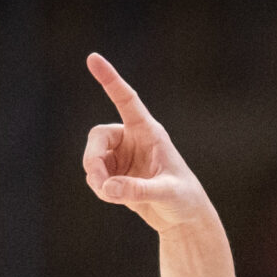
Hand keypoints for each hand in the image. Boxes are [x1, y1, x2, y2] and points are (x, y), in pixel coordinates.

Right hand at [82, 53, 214, 234]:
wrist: (184, 218)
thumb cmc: (184, 199)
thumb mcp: (166, 193)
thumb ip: (138, 190)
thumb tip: (108, 187)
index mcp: (148, 132)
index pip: (126, 100)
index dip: (110, 79)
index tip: (93, 58)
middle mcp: (132, 139)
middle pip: (98, 136)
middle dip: (93, 158)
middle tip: (98, 181)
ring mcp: (122, 157)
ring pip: (93, 158)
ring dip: (96, 177)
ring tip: (112, 196)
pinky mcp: (116, 174)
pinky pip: (95, 176)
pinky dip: (100, 188)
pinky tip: (114, 198)